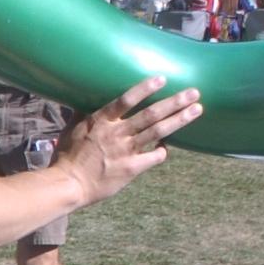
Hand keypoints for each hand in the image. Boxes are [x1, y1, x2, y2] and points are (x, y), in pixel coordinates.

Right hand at [58, 76, 201, 206]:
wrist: (67, 185)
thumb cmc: (66, 156)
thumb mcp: (71, 130)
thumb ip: (82, 113)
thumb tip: (83, 97)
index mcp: (100, 122)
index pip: (125, 100)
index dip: (145, 89)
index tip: (163, 79)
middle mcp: (116, 134)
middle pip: (150, 114)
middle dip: (174, 102)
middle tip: (194, 93)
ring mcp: (125, 151)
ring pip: (158, 132)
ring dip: (179, 120)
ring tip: (197, 110)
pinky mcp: (131, 168)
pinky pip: (154, 157)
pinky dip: (163, 151)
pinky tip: (166, 148)